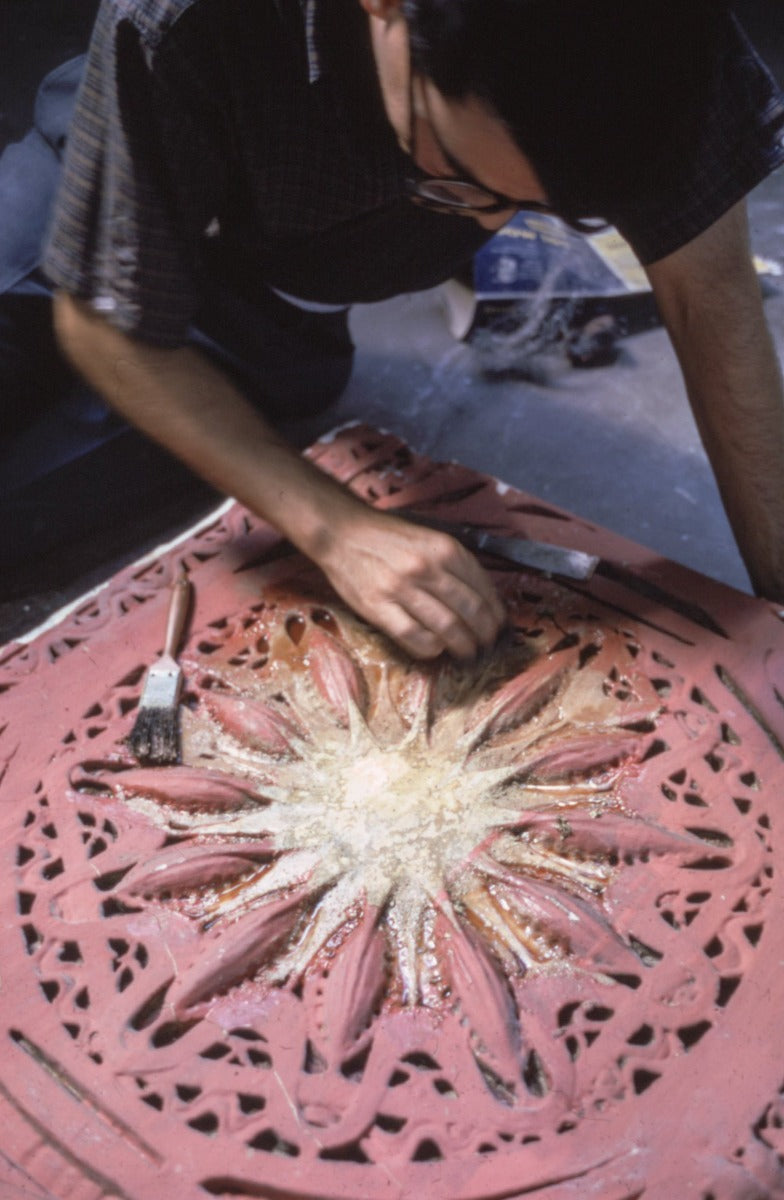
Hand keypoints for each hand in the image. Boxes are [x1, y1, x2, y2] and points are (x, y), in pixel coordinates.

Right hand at [314, 505, 506, 659]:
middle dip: (485, 634)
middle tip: (488, 646)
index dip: (496, 612)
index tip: (500, 626)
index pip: (483, 587)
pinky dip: (431, 648)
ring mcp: (401, 588)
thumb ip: (455, 563)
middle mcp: (427, 568)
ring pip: (446, 627)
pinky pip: (414, 636)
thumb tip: (483, 598)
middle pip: (470, 611)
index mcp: (444, 549)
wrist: (342, 533)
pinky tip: (436, 649)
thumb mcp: (430, 538)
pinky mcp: (378, 607)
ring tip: (467, 654)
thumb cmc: (389, 538)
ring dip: (463, 647)